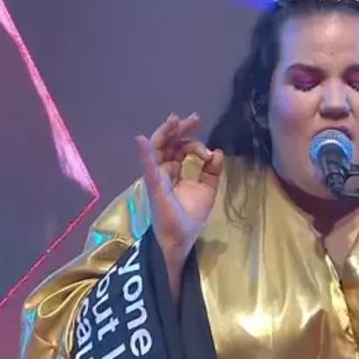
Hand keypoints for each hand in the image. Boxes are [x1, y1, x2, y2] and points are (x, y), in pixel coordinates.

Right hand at [135, 113, 223, 284]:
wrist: (180, 239)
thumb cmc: (190, 216)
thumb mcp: (207, 189)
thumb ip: (212, 171)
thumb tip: (217, 152)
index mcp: (175, 171)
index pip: (181, 148)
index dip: (194, 144)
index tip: (209, 153)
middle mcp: (164, 170)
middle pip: (168, 143)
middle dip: (179, 128)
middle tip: (194, 119)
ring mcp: (157, 176)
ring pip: (157, 148)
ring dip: (165, 133)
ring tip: (174, 120)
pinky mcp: (154, 185)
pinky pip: (148, 167)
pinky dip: (144, 153)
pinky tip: (141, 140)